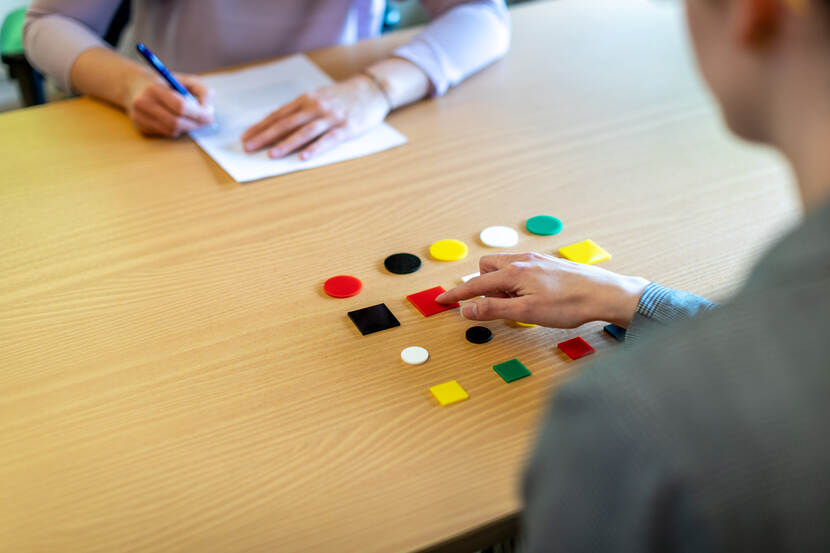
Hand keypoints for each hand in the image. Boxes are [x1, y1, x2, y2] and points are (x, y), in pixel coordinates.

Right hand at [126, 73, 213, 136]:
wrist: (134, 86)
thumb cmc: (166, 83)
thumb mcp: (186, 80)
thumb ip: (202, 91)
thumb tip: (208, 110)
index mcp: (154, 88)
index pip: (180, 106)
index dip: (198, 113)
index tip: (209, 114)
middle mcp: (143, 103)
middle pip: (177, 122)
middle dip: (195, 123)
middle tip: (205, 120)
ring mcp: (139, 117)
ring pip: (173, 131)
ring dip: (187, 126)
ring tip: (190, 117)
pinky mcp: (140, 127)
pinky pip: (166, 133)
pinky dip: (176, 128)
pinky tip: (175, 118)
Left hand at [241, 74, 390, 159]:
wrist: (372, 89)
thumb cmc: (343, 96)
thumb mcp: (319, 96)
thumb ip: (300, 108)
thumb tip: (277, 120)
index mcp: (306, 99)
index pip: (278, 114)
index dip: (261, 126)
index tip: (246, 137)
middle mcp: (316, 107)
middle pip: (286, 123)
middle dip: (265, 135)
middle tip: (249, 147)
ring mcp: (331, 117)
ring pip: (304, 132)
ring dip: (286, 143)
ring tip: (271, 154)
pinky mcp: (346, 128)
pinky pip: (328, 140)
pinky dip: (315, 148)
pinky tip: (304, 157)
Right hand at [436, 252, 648, 328]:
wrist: (605, 293)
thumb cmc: (568, 304)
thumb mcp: (526, 313)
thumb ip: (493, 311)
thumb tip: (466, 310)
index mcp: (513, 273)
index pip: (475, 285)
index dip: (457, 295)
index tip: (440, 301)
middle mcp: (522, 260)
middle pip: (487, 269)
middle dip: (482, 286)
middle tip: (497, 307)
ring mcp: (537, 260)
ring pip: (504, 267)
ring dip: (501, 284)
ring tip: (517, 304)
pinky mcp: (549, 263)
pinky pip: (521, 268)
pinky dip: (516, 282)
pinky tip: (533, 296)